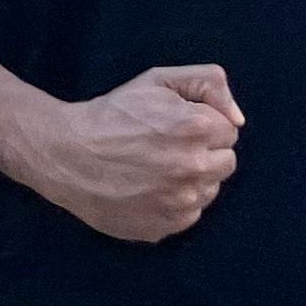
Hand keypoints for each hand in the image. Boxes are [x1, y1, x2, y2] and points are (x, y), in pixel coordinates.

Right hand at [17, 65, 241, 243]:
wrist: (66, 154)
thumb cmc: (113, 114)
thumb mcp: (158, 79)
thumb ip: (209, 84)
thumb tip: (239, 119)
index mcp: (194, 128)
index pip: (229, 131)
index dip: (203, 124)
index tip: (175, 125)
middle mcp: (191, 167)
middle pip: (227, 162)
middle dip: (204, 152)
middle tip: (168, 146)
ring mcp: (179, 201)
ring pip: (210, 190)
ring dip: (192, 179)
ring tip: (157, 168)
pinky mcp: (165, 225)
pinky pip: (190, 215)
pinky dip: (175, 203)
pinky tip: (149, 188)